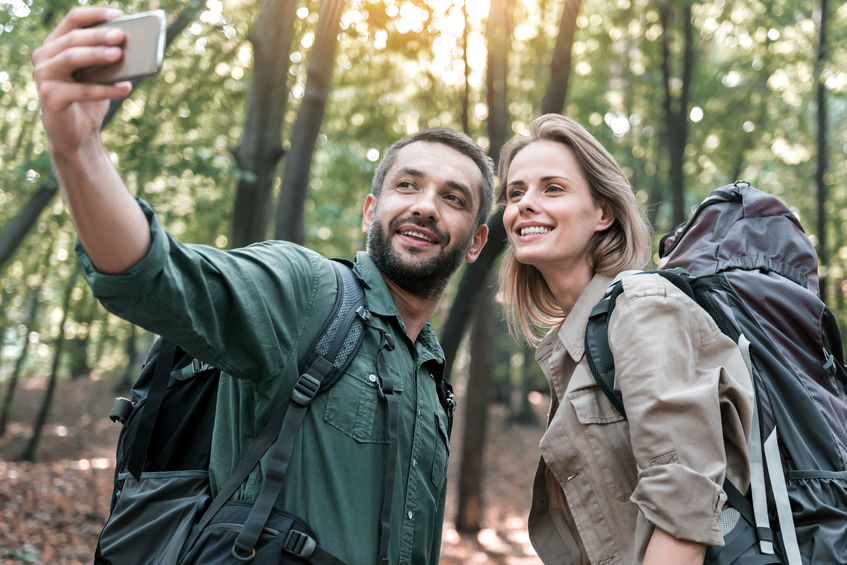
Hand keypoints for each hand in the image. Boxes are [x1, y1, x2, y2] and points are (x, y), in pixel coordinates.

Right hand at [32, 7, 133, 156]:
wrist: (77, 135)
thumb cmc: (89, 100)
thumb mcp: (99, 75)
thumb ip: (107, 59)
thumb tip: (132, 46)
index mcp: (56, 45)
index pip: (73, 20)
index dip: (96, 15)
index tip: (120, 15)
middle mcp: (44, 57)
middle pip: (73, 39)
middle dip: (99, 36)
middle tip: (121, 36)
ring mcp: (44, 76)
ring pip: (71, 58)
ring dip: (97, 55)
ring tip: (119, 55)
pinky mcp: (50, 97)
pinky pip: (82, 90)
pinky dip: (106, 89)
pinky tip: (126, 88)